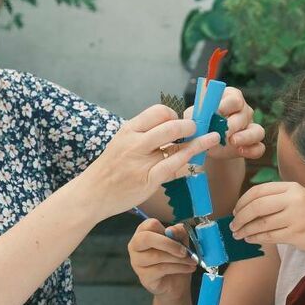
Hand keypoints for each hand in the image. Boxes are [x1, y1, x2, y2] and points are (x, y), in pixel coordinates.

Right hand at [80, 104, 218, 219]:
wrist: (92, 193)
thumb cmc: (111, 168)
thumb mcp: (123, 143)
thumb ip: (145, 135)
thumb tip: (173, 126)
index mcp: (129, 129)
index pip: (158, 111)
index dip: (175, 115)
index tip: (181, 121)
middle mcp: (134, 143)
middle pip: (170, 125)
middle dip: (190, 125)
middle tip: (199, 128)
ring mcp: (141, 162)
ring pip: (176, 146)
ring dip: (198, 142)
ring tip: (212, 138)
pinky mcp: (148, 180)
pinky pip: (174, 166)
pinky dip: (189, 158)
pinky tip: (199, 156)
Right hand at [127, 219, 197, 298]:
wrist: (176, 282)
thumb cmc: (176, 257)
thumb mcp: (181, 241)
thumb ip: (178, 232)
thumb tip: (171, 230)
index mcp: (143, 232)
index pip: (150, 224)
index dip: (166, 230)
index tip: (179, 237)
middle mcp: (135, 246)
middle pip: (146, 238)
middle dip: (169, 244)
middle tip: (185, 251)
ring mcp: (137, 262)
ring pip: (156, 256)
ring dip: (178, 259)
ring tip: (191, 261)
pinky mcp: (144, 276)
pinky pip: (161, 269)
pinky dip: (179, 268)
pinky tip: (188, 268)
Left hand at [187, 86, 264, 161]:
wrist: (208, 145)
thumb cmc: (202, 124)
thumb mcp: (194, 117)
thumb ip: (194, 115)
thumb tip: (197, 118)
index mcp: (231, 98)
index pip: (234, 99)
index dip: (225, 106)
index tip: (215, 113)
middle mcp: (244, 111)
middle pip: (245, 114)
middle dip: (232, 124)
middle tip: (221, 132)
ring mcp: (251, 127)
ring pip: (257, 131)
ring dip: (245, 136)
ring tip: (232, 141)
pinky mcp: (253, 144)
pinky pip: (259, 148)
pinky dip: (251, 150)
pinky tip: (240, 151)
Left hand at [230, 182, 304, 257]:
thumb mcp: (298, 198)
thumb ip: (276, 198)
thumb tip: (245, 207)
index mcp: (292, 187)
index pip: (258, 191)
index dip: (242, 201)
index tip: (235, 211)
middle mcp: (294, 199)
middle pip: (257, 206)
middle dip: (240, 217)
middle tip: (233, 225)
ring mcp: (296, 217)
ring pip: (261, 223)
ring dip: (245, 230)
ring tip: (238, 234)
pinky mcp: (296, 234)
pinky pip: (269, 236)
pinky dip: (256, 238)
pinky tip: (250, 239)